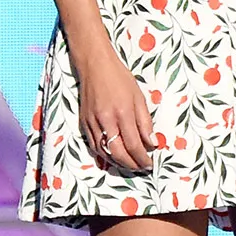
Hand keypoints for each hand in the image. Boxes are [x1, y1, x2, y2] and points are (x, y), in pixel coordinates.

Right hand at [77, 44, 154, 172]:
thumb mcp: (139, 98)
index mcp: (123, 113)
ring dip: (118, 162)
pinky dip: (104, 154)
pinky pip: (93, 145)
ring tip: (130, 165)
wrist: (95, 66)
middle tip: (141, 168)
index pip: (134, 144)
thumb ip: (145, 123)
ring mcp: (92, 122)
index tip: (150, 164)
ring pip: (104, 151)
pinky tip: (113, 157)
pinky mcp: (83, 122)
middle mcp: (106, 120)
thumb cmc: (120, 79)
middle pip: (118, 152)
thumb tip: (152, 143)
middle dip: (131, 164)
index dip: (142, 158)